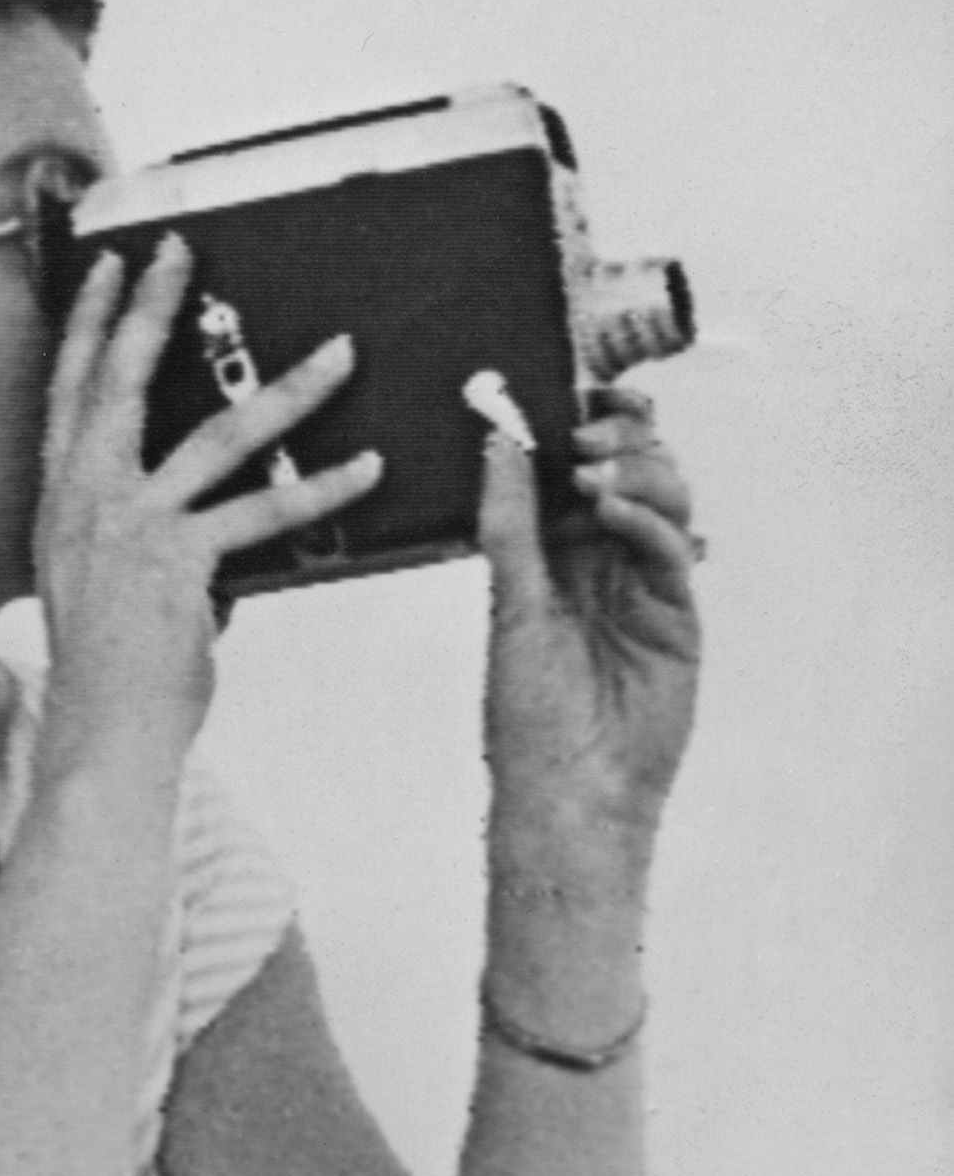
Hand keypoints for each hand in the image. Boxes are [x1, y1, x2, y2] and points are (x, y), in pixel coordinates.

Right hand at [35, 236, 382, 778]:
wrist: (100, 727)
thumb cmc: (108, 664)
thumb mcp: (101, 580)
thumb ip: (143, 536)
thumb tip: (203, 530)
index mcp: (62, 494)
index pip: (71, 387)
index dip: (91, 322)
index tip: (111, 267)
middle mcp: (87, 496)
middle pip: (121, 381)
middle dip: (151, 309)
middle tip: (182, 250)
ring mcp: (132, 525)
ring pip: (217, 435)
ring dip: (288, 390)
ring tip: (342, 352)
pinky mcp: (179, 563)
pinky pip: (263, 511)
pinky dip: (322, 487)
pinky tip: (370, 465)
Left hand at [480, 382, 701, 842]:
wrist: (568, 787)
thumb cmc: (524, 709)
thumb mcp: (508, 604)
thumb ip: (510, 525)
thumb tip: (499, 441)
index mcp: (552, 549)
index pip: (576, 466)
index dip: (583, 422)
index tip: (571, 389)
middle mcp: (600, 558)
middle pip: (631, 468)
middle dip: (617, 434)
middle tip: (587, 428)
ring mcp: (643, 582)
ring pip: (662, 498)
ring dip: (635, 470)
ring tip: (594, 472)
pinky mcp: (676, 613)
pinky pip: (669, 549)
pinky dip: (647, 520)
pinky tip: (613, 511)